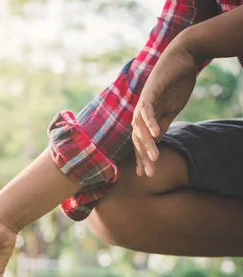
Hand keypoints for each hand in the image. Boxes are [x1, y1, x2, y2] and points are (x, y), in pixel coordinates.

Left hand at [132, 43, 197, 176]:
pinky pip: (147, 110)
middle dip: (143, 157)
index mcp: (146, 118)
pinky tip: (155, 134)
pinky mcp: (150, 92)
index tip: (146, 174)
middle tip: (149, 173)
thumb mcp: (171, 109)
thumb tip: (156, 141)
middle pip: (138, 139)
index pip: (141, 142)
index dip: (142, 158)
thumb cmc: (176, 83)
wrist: (182, 58)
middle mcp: (140, 112)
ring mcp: (143, 102)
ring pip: (141, 127)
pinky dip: (150, 122)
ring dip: (147, 144)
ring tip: (154, 158)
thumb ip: (162, 123)